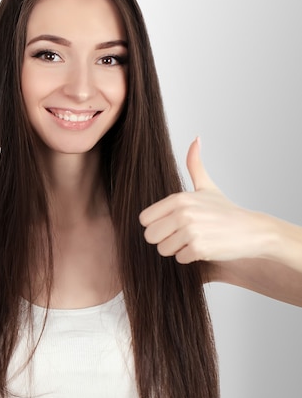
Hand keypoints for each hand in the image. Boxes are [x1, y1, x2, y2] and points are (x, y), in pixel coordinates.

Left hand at [139, 138, 266, 263]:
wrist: (252, 230)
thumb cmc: (225, 211)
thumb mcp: (207, 187)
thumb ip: (195, 164)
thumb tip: (196, 139)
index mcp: (179, 198)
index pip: (144, 219)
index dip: (156, 225)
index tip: (172, 224)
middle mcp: (183, 213)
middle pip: (150, 236)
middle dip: (163, 239)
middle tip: (181, 236)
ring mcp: (191, 231)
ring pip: (163, 249)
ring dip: (176, 249)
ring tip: (193, 241)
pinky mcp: (199, 248)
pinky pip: (179, 259)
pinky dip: (190, 257)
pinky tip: (203, 248)